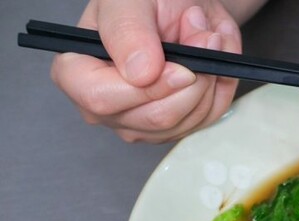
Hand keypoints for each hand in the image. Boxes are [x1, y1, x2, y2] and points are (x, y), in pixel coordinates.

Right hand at [50, 0, 241, 142]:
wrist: (178, 7)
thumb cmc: (143, 1)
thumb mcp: (127, 0)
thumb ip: (127, 31)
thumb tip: (139, 74)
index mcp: (77, 75)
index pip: (101, 100)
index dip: (148, 86)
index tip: (181, 65)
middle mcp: (108, 108)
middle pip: (156, 116)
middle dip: (191, 74)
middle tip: (200, 33)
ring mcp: (144, 124)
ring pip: (188, 118)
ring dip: (210, 73)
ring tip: (201, 36)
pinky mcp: (177, 127)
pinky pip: (210, 115)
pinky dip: (220, 83)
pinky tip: (209, 58)